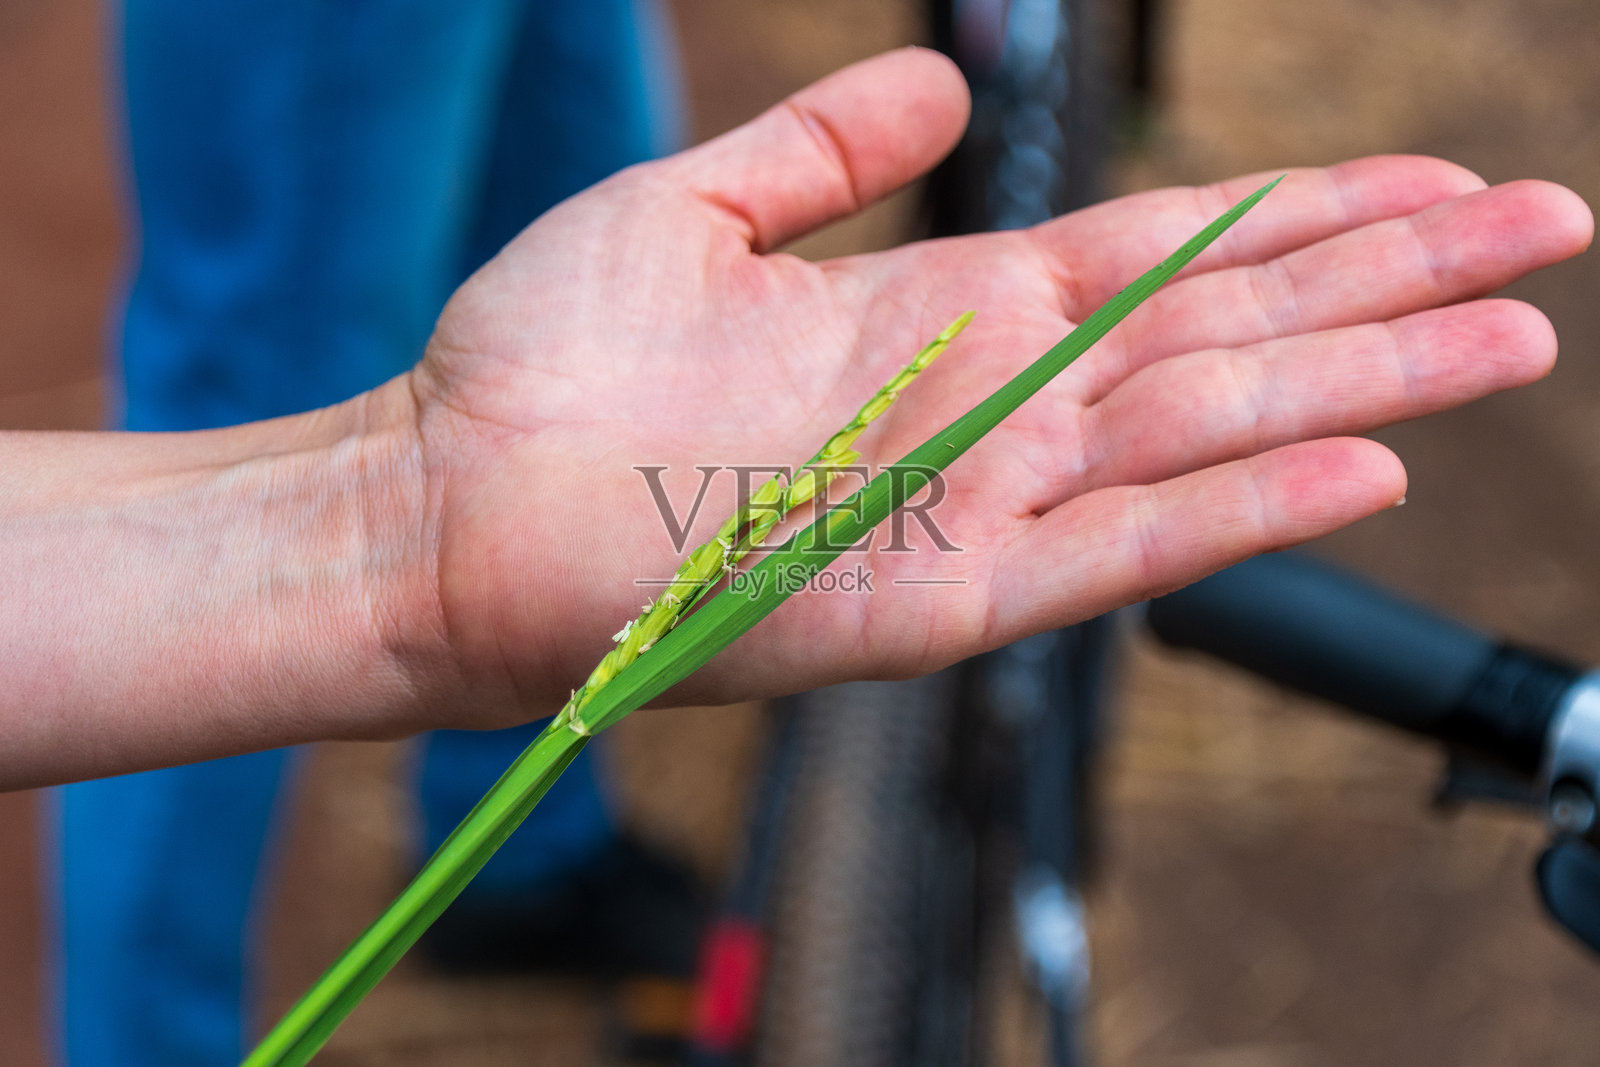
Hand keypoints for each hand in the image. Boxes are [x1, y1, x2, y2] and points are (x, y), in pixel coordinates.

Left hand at [393, 48, 1590, 726]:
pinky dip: (1237, 508)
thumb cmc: (546, 364)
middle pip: (1226, 326)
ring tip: (1510, 333)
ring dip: (1365, 379)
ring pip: (1205, 427)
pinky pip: (1111, 548)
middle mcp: (985, 408)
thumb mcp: (697, 209)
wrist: (443, 497)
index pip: (1171, 252)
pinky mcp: (929, 602)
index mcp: (949, 315)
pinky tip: (1361, 463)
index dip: (1307, 213)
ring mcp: (969, 506)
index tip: (1432, 179)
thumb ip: (831, 145)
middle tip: (1548, 228)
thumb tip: (947, 81)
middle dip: (1392, 280)